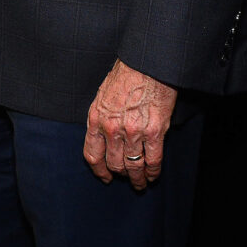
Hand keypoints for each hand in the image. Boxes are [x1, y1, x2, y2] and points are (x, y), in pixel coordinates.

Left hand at [83, 59, 176, 189]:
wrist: (146, 63)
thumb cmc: (125, 75)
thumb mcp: (102, 95)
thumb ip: (101, 118)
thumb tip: (102, 138)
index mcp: (96, 118)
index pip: (92, 155)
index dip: (99, 170)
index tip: (105, 176)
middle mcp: (112, 128)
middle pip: (114, 164)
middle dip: (119, 174)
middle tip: (125, 178)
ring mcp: (133, 132)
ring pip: (133, 167)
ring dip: (137, 179)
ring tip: (139, 183)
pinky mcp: (153, 132)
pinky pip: (152, 161)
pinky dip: (153, 172)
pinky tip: (152, 175)